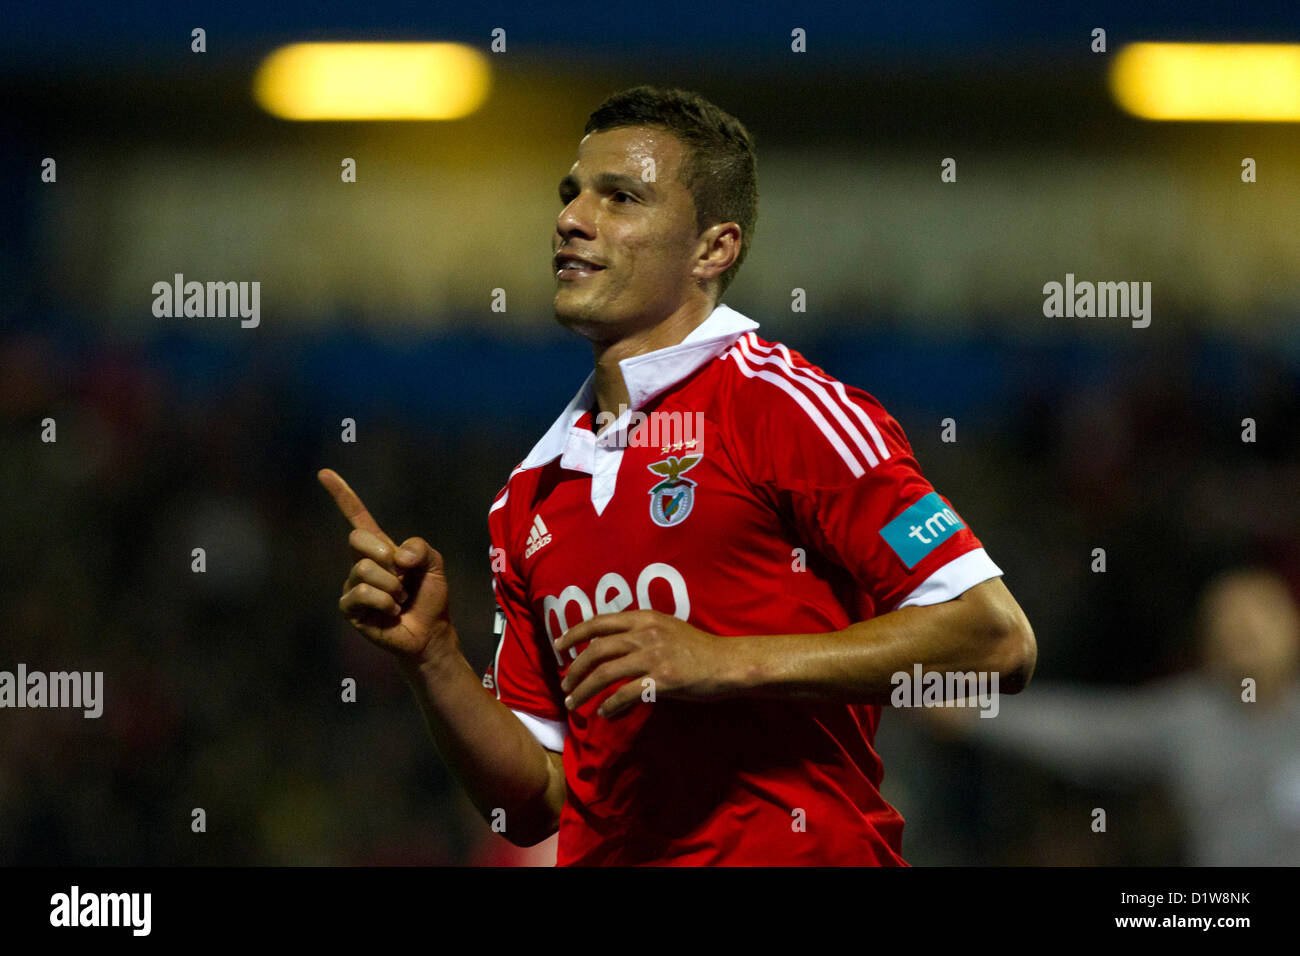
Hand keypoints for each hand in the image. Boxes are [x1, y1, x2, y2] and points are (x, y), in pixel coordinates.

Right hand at [318, 468, 453, 660]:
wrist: (430, 631)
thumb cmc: (429, 597)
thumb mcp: (434, 564)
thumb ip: (420, 548)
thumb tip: (396, 557)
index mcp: (380, 548)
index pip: (357, 517)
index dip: (342, 495)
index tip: (324, 473)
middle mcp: (361, 563)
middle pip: (356, 537)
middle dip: (384, 554)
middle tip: (402, 576)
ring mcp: (352, 585)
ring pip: (363, 568)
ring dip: (392, 585)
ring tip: (400, 599)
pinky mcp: (349, 608)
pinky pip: (361, 592)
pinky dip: (384, 601)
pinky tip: (392, 612)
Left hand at [554, 610, 737, 718]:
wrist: (728, 663)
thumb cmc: (698, 648)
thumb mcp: (667, 628)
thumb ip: (641, 632)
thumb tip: (612, 646)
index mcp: (645, 618)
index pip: (600, 622)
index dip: (574, 634)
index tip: (558, 646)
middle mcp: (646, 633)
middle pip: (597, 650)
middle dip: (574, 670)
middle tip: (564, 685)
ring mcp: (654, 656)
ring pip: (605, 673)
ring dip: (584, 690)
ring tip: (574, 703)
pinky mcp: (662, 680)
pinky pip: (625, 694)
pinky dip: (610, 705)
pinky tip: (603, 713)